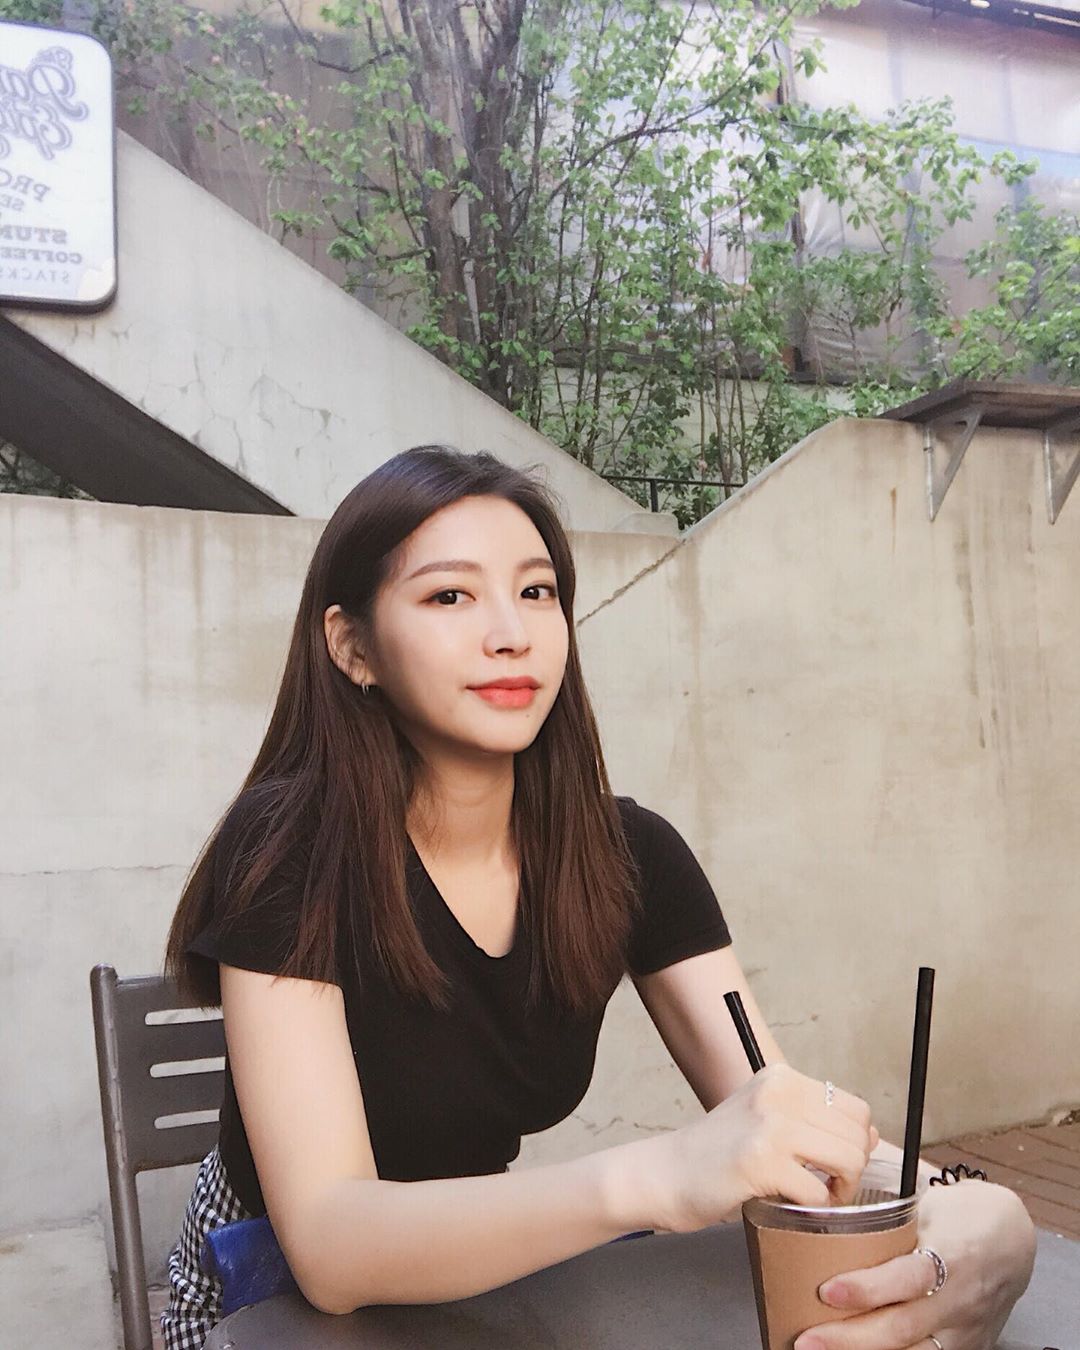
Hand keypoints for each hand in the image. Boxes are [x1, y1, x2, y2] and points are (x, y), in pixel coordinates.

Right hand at [650, 1064, 874, 1231]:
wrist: (666, 1173)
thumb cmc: (718, 1153)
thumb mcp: (764, 1117)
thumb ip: (812, 1119)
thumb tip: (872, 1134)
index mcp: (781, 1078)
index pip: (854, 1107)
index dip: (855, 1141)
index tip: (834, 1162)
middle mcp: (777, 1093)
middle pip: (857, 1134)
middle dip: (852, 1168)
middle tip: (828, 1185)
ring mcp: (769, 1126)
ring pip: (848, 1159)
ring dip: (841, 1188)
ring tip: (817, 1195)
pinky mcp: (761, 1162)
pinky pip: (819, 1193)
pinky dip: (813, 1208)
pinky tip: (791, 1204)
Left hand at [792, 1179, 1035, 1349]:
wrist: (1013, 1242)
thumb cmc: (961, 1215)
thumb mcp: (930, 1202)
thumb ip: (889, 1209)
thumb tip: (831, 1191)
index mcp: (951, 1253)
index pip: (907, 1277)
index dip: (867, 1288)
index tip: (826, 1290)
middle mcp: (958, 1299)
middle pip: (902, 1327)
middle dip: (849, 1338)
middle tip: (806, 1338)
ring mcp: (963, 1330)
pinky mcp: (965, 1347)